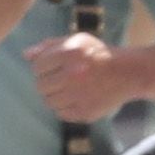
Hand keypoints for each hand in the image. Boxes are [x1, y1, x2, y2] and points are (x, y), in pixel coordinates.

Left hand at [23, 32, 142, 117]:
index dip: (42, 67)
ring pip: (48, 101)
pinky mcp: (86, 112)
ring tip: (69, 88)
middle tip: (61, 79)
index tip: (53, 67)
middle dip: (47, 82)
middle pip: (40, 85)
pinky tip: (76, 98)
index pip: (37, 66)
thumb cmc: (98, 54)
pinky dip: (65, 107)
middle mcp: (73, 74)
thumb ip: (49, 46)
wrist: (129, 72)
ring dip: (55, 95)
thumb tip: (26, 55)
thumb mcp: (76, 41)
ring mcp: (79, 95)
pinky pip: (61, 113)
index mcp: (70, 53)